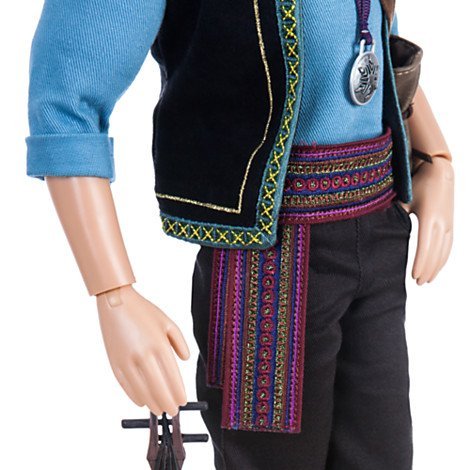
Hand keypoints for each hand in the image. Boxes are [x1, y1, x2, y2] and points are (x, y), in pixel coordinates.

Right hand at [96, 284, 189, 415]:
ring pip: (141, 391)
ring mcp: (127, 360)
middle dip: (167, 402)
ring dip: (152, 403)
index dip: (178, 392)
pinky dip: (134, 396)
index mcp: (158, 344)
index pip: (172, 376)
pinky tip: (142, 401)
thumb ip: (179, 342)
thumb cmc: (143, 311)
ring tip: (160, 409)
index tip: (183, 400)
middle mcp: (143, 355)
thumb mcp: (167, 322)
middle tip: (174, 410)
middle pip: (158, 388)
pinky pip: (126, 385)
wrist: (116, 301)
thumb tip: (185, 359)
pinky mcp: (114, 362)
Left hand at [398, 157, 453, 284]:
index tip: (414, 276)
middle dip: (427, 269)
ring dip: (436, 267)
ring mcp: (449, 223)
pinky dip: (443, 258)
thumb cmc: (417, 183)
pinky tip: (437, 266)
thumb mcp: (404, 198)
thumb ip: (396, 214)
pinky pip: (448, 245)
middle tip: (417, 283)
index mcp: (429, 217)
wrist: (439, 170)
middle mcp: (442, 223)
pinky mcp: (451, 223)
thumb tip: (382, 228)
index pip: (425, 246)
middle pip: (436, 253)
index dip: (421, 263)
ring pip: (444, 251)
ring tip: (426, 280)